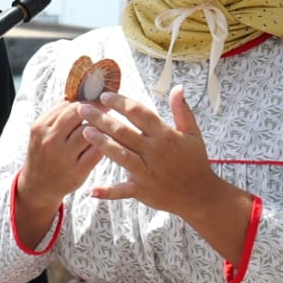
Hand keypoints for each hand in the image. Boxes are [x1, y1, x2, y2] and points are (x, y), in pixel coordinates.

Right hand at [15, 100, 99, 246]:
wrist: (38, 185)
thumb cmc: (43, 153)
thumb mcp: (41, 132)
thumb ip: (55, 114)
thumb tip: (73, 94)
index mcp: (40, 127)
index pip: (68, 105)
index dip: (87, 100)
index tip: (98, 98)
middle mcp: (50, 141)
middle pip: (79, 115)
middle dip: (96, 109)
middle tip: (107, 107)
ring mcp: (64, 157)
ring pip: (90, 132)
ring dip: (102, 126)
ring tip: (108, 124)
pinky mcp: (77, 171)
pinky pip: (97, 151)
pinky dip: (105, 143)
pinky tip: (109, 141)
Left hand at [79, 87, 255, 261]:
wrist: (201, 194)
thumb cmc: (195, 161)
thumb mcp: (193, 134)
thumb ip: (182, 111)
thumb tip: (178, 88)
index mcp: (165, 135)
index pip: (139, 113)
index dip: (121, 103)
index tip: (104, 95)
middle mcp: (154, 152)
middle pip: (123, 132)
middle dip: (102, 119)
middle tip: (82, 108)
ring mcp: (147, 172)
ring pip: (120, 155)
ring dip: (102, 144)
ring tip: (84, 131)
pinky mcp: (142, 190)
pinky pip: (122, 191)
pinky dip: (108, 192)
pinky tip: (92, 190)